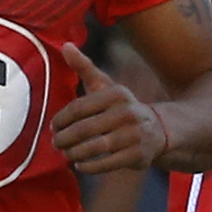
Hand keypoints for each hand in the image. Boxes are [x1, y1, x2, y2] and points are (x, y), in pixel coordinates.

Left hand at [52, 65, 172, 176]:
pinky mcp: (138, 155)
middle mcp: (128, 113)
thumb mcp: (105, 86)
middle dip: (64, 139)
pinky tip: (80, 165)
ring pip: (93, 148)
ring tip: (66, 154)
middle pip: (83, 129)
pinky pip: (105, 164)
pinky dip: (88, 166)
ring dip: (74, 154)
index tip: (53, 127)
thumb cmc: (121, 107)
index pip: (78, 108)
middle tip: (55, 144)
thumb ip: (84, 67)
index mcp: (117, 94)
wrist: (158, 130)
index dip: (60, 120)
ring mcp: (134, 135)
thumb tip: (65, 45)